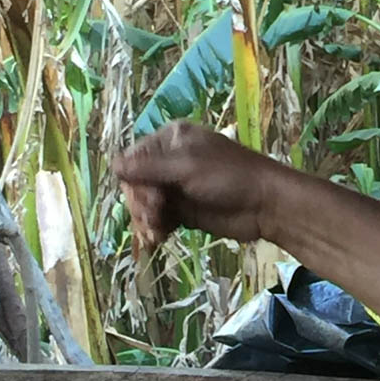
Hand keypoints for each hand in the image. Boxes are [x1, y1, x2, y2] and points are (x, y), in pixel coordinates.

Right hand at [112, 121, 275, 250]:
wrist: (266, 205)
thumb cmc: (229, 177)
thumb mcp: (187, 167)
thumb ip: (149, 168)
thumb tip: (113, 166)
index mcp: (171, 140)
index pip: (134, 159)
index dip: (134, 182)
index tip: (148, 200)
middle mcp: (170, 162)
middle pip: (138, 184)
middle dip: (141, 204)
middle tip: (153, 219)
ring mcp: (178, 188)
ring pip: (147, 204)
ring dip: (147, 220)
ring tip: (155, 235)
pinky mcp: (186, 212)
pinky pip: (161, 220)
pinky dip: (157, 230)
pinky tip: (157, 240)